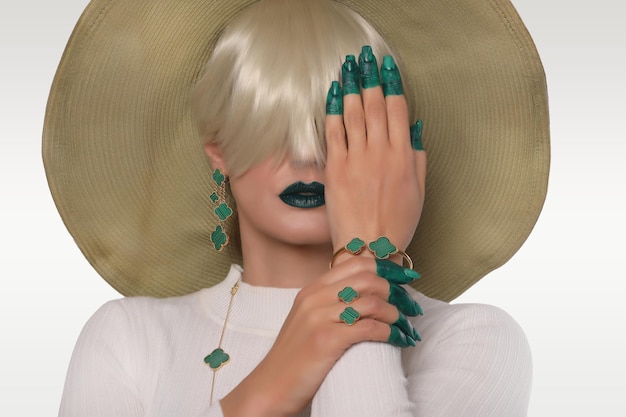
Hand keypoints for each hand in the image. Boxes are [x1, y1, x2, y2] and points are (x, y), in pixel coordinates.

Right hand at [220, 257, 420, 416]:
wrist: (270, 386)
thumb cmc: (294, 357)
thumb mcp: (307, 319)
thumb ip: (330, 302)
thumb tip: (367, 295)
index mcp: (312, 289)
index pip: (356, 263)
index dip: (385, 268)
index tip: (405, 279)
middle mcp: (315, 297)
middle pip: (368, 279)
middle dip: (396, 291)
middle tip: (410, 306)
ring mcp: (320, 317)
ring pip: (373, 303)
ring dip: (397, 314)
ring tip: (405, 326)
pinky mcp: (327, 339)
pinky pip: (370, 328)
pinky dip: (391, 333)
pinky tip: (398, 340)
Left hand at [324, 47, 426, 254]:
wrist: (369, 248)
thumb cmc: (397, 223)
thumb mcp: (419, 191)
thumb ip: (418, 156)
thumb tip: (416, 127)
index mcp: (404, 156)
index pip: (398, 110)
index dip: (391, 84)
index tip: (386, 67)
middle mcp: (380, 152)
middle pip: (374, 105)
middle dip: (369, 77)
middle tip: (363, 58)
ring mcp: (356, 159)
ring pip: (353, 114)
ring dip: (350, 86)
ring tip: (348, 67)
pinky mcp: (335, 169)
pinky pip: (333, 133)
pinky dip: (332, 110)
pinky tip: (332, 93)